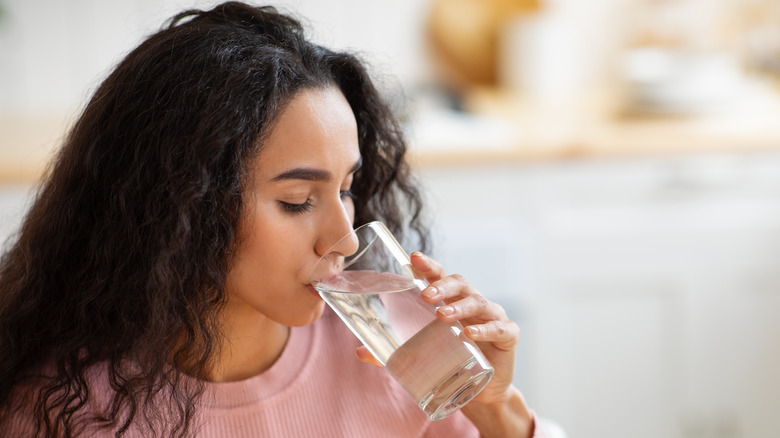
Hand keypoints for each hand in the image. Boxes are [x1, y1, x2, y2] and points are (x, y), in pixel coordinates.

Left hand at [355, 251, 520, 404]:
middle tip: (425, 295)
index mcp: (451, 301)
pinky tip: (470, 334)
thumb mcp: (421, 356)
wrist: (481, 393)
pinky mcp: (508, 336)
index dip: (429, 266)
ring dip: (460, 306)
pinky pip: (500, 327)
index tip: (414, 258)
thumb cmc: (450, 363)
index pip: (439, 276)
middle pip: (460, 284)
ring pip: (479, 302)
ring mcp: (492, 317)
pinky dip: (486, 329)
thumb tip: (359, 351)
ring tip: (442, 316)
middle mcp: (472, 304)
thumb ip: (391, 354)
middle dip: (442, 286)